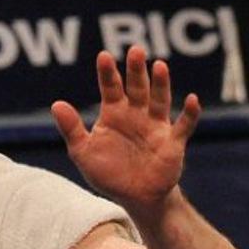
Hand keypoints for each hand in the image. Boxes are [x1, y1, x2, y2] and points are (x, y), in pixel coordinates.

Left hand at [50, 45, 200, 215]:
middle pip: (137, 88)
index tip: (103, 57)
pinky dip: (190, 113)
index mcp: (114, 113)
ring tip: (159, 66)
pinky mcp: (173, 142)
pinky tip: (192, 100)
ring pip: (159, 100)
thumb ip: (71, 129)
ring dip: (161, 84)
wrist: (134, 197)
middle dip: (136, 71)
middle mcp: (137, 114)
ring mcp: (156, 126)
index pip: (111, 88)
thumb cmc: (109, 173)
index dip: (108, 73)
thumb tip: (56, 104)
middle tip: (136, 50)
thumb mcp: (83, 153)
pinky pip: (184, 125)